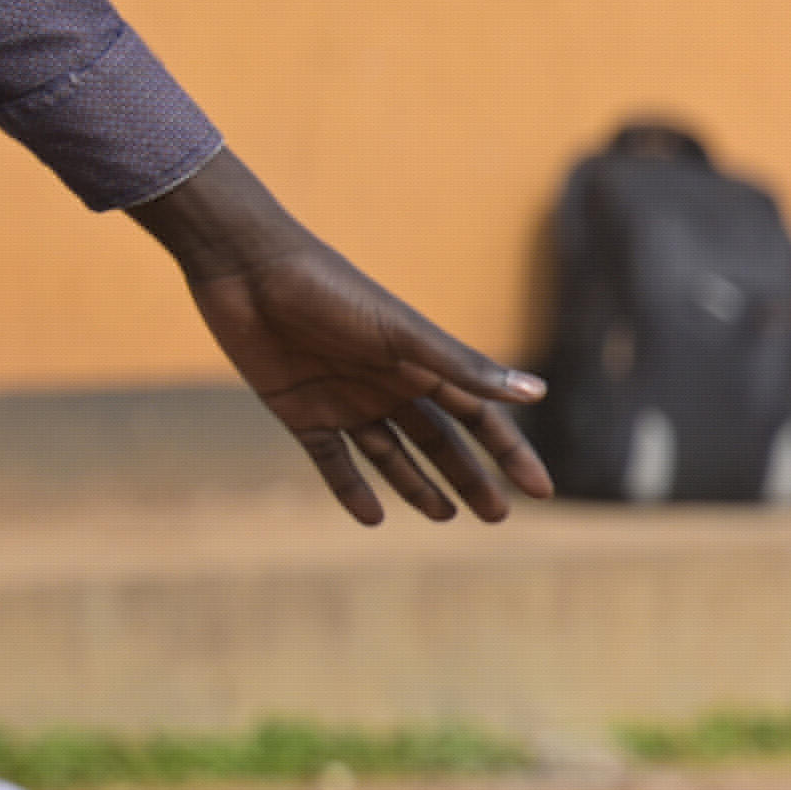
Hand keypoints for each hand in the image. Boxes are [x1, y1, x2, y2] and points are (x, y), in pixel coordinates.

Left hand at [131, 147, 553, 525]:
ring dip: (418, 485)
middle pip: (440, 442)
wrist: (249, 271)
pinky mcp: (301, 413)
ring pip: (392, 454)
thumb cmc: (331, 292)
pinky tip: (372, 518)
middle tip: (496, 518)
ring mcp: (346, 401)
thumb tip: (537, 394)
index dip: (510, 454)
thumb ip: (464, 367)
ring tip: (445, 517)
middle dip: (470, 478)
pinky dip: (351, 489)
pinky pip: (333, 460)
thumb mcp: (402, 335)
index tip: (541, 491)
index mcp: (421, 364)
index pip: (480, 418)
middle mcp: (390, 385)